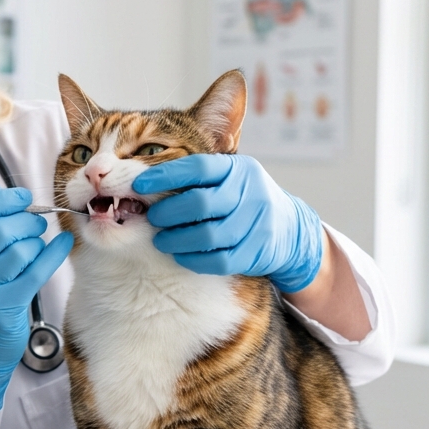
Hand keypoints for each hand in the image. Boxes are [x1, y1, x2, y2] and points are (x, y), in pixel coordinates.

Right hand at [0, 181, 73, 412]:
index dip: (1, 200)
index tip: (23, 198)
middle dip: (26, 221)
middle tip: (36, 224)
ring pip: (20, 251)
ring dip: (36, 243)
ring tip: (37, 246)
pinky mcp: (3, 308)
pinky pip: (37, 271)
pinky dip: (54, 254)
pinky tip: (63, 245)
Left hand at [132, 154, 322, 292]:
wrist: (290, 229)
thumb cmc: (242, 199)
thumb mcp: (229, 176)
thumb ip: (196, 175)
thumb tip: (140, 179)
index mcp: (239, 169)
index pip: (198, 167)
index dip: (165, 175)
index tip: (137, 184)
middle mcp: (250, 193)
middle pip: (200, 203)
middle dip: (168, 212)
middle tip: (152, 218)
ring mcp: (256, 224)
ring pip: (207, 235)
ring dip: (177, 240)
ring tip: (161, 240)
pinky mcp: (256, 253)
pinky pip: (218, 260)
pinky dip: (193, 259)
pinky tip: (180, 255)